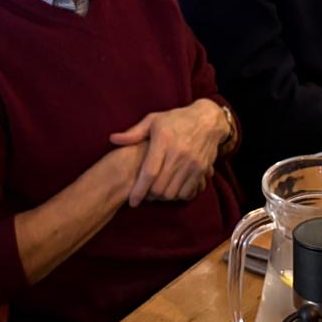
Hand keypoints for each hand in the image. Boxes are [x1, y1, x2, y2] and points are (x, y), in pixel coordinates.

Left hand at [109, 99, 224, 205]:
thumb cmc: (176, 119)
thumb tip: (112, 139)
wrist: (208, 120)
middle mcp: (178, 153)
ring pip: (173, 193)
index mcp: (163, 140)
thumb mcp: (154, 120)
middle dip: (149, 196)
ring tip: (157, 191)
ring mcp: (192, 163)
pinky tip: (172, 189)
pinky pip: (187, 192)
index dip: (139, 190)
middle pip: (160, 187)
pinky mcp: (202, 169)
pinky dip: (178, 195)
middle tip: (144, 194)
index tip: (132, 202)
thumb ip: (134, 133)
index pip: (149, 172)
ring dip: (163, 197)